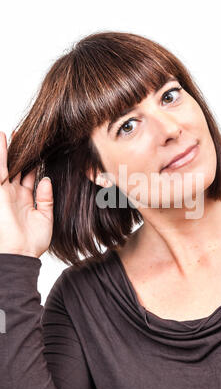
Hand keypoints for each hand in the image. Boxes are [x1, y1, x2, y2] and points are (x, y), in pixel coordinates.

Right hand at [0, 131, 53, 257]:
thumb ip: (46, 198)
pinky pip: (0, 170)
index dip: (32, 163)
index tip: (38, 150)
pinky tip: (1, 140)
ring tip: (5, 133)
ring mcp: (5, 193)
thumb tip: (46, 180)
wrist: (21, 254)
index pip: (28, 176)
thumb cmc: (32, 243)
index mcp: (25, 200)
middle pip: (16, 168)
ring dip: (5, 150)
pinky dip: (1, 156)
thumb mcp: (45, 218)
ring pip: (5, 166)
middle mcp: (13, 195)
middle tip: (20, 135)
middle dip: (18, 153)